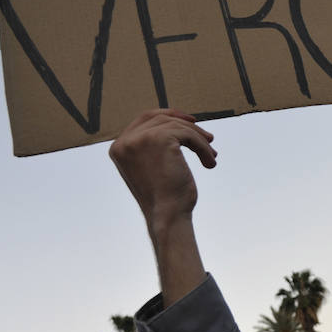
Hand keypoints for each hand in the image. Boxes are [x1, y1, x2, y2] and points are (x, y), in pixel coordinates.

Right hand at [109, 109, 215, 305]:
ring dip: (200, 141)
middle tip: (208, 137)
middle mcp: (125, 141)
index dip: (169, 116)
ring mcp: (140, 138)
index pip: (144, 119)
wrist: (167, 215)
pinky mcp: (159, 138)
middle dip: (187, 125)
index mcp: (119, 147)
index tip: (190, 122)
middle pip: (161, 118)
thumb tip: (180, 123)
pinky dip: (203, 146)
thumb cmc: (164, 197)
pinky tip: (210, 162)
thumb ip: (154, 146)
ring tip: (212, 156)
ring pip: (178, 127)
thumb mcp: (152, 167)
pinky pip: (189, 134)